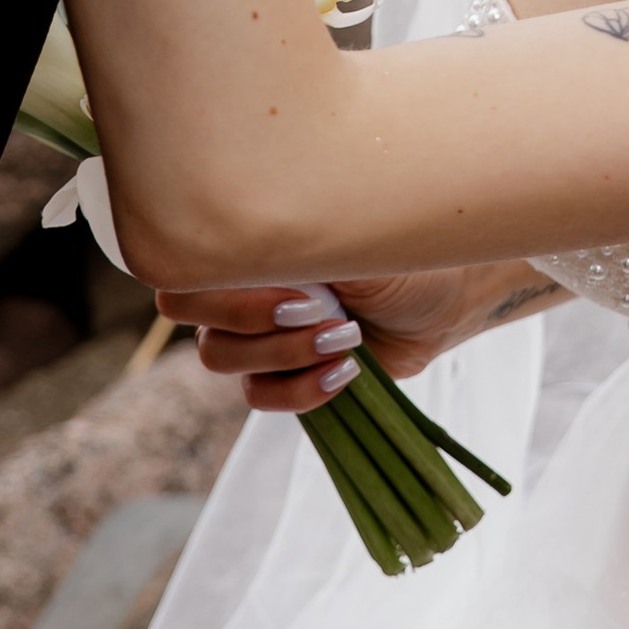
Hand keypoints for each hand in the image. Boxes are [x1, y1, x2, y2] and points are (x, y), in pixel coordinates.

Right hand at [159, 267, 559, 410]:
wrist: (444, 297)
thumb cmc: (399, 250)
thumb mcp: (352, 233)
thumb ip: (295, 241)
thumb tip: (255, 251)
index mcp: (249, 246)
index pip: (183, 270)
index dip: (226, 289)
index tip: (299, 286)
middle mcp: (242, 288)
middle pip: (194, 318)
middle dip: (255, 321)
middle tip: (320, 311)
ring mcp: (259, 336)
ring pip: (222, 359)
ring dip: (286, 352)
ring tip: (347, 336)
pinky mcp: (285, 376)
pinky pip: (259, 395)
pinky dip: (302, 388)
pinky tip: (346, 370)